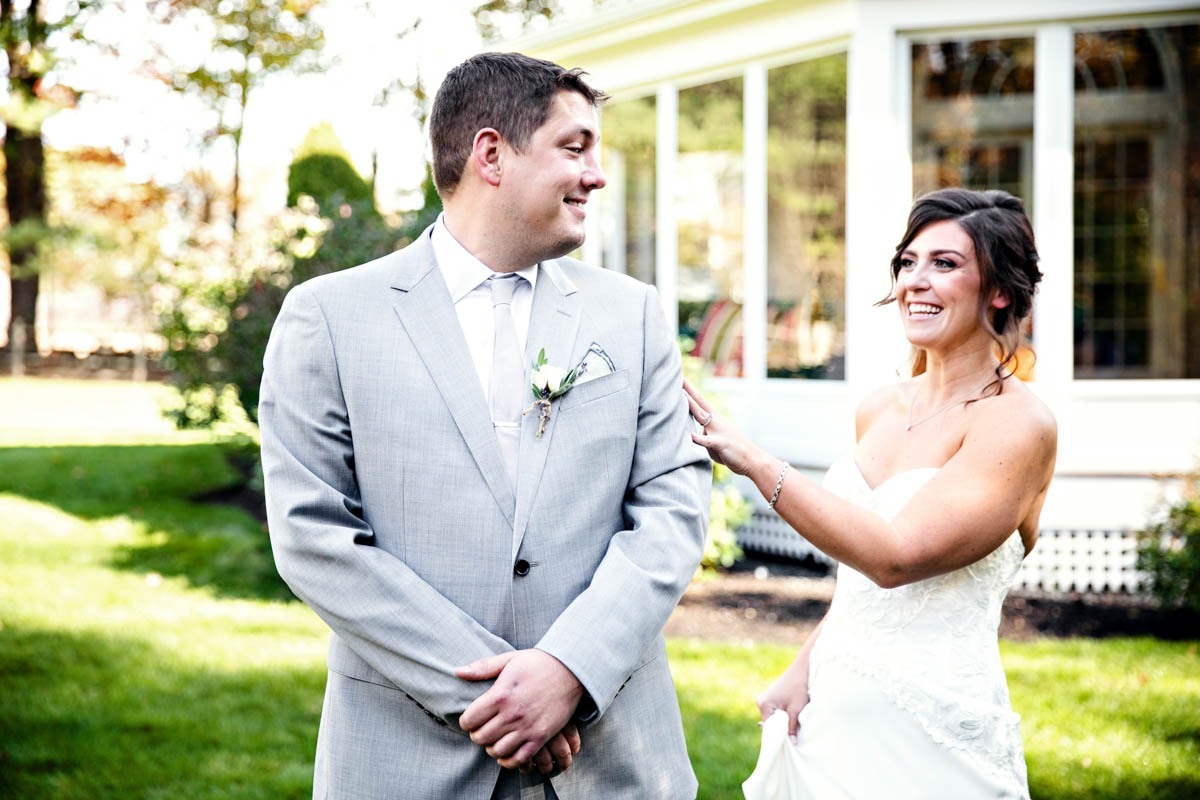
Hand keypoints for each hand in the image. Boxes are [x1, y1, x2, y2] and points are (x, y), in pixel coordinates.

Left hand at [455, 649, 583, 768]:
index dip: (466, 721)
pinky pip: (519, 759)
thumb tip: (457, 672)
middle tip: (482, 729)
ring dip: (492, 747)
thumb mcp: (509, 659)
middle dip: (477, 735)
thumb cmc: (538, 662)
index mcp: (500, 694)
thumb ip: (482, 668)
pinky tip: (507, 751)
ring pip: (497, 751)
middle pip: (481, 738)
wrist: (571, 669)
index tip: (472, 718)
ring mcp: (527, 727)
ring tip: (495, 738)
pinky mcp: (541, 736)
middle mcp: (512, 714)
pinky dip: (509, 760)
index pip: (470, 720)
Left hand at [683, 378, 762, 475]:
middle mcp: (716, 421)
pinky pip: (709, 441)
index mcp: (714, 419)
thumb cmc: (731, 451)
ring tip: (681, 394)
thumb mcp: (714, 442)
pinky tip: (692, 436)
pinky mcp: (721, 443)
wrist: (751, 459)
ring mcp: (719, 431)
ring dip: (691, 405)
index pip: (699, 402)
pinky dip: (701, 439)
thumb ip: (704, 436)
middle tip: (678, 377)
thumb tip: (694, 435)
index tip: (680, 379)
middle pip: (699, 402)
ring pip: (702, 416)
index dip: (689, 391)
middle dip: (688, 390)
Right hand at [756, 660, 809, 738]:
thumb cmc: (799, 688)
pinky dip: (784, 716)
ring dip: (784, 722)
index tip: (789, 744)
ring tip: (795, 723)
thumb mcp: (796, 710)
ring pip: (775, 718)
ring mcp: (766, 699)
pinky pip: (776, 712)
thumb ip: (792, 727)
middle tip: (794, 736)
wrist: (803, 669)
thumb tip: (791, 744)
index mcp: (764, 704)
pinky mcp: (772, 697)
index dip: (779, 737)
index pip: (769, 728)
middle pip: (771, 724)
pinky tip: (793, 716)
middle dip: (782, 729)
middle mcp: (761, 702)